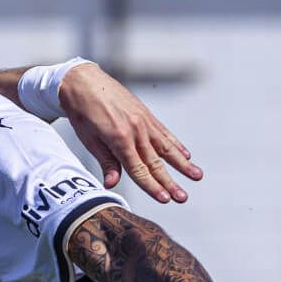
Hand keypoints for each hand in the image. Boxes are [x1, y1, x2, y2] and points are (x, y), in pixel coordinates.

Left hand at [58, 63, 202, 203]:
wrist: (84, 82)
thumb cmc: (82, 113)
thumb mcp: (89, 139)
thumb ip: (106, 161)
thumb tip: (111, 184)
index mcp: (120, 138)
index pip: (138, 169)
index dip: (152, 186)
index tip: (165, 199)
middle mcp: (136, 130)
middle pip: (156, 162)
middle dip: (170, 182)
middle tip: (183, 198)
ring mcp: (144, 122)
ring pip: (166, 147)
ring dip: (183, 164)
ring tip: (197, 176)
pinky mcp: (147, 115)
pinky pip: (165, 133)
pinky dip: (176, 145)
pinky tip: (186, 155)